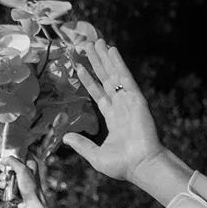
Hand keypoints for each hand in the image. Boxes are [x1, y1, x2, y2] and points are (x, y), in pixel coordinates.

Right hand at [0, 154, 45, 207]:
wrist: (31, 204)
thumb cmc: (31, 187)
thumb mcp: (22, 170)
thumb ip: (12, 161)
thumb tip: (2, 158)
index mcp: (30, 163)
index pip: (20, 153)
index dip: (12, 153)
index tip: (4, 154)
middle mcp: (25, 170)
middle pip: (10, 163)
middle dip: (5, 167)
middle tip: (4, 169)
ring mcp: (20, 179)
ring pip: (6, 173)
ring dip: (3, 176)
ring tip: (5, 180)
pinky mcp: (15, 187)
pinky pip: (6, 182)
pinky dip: (3, 184)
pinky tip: (4, 187)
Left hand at [63, 40, 163, 181]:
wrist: (141, 166)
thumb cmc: (122, 165)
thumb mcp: (95, 156)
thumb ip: (81, 144)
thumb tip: (65, 137)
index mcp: (113, 119)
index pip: (98, 94)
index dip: (88, 80)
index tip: (78, 66)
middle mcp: (121, 107)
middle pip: (105, 79)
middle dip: (96, 62)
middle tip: (88, 45)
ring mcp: (129, 101)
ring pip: (114, 74)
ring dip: (105, 58)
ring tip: (97, 41)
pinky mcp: (136, 99)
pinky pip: (125, 77)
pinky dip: (119, 63)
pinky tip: (112, 50)